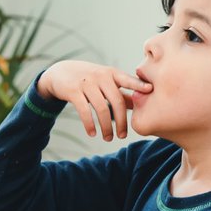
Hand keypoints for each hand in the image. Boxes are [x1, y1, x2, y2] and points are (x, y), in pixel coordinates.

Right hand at [36, 61, 150, 141]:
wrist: (60, 72)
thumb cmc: (88, 79)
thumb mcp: (105, 81)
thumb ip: (121, 91)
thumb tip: (140, 103)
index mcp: (111, 73)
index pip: (128, 79)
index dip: (139, 84)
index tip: (150, 90)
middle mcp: (101, 77)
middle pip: (117, 101)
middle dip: (121, 121)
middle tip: (123, 136)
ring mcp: (87, 83)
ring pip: (101, 108)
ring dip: (106, 127)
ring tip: (108, 138)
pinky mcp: (74, 91)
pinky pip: (84, 111)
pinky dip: (89, 124)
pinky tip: (92, 133)